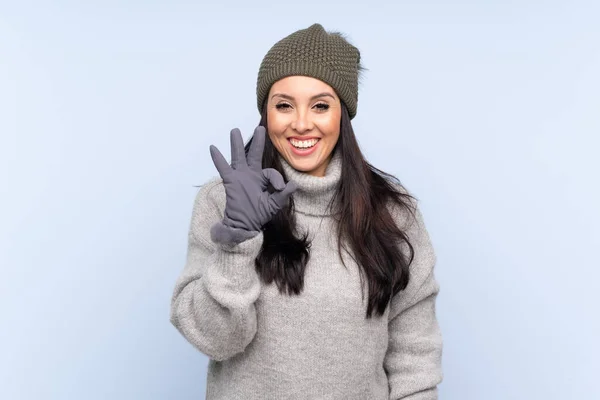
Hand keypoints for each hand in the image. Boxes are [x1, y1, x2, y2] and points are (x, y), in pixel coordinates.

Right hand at [209, 126, 296, 243]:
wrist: (244, 225)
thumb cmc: (259, 215)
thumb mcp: (274, 204)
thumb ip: (283, 195)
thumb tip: (293, 185)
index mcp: (263, 179)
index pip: (270, 172)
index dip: (276, 179)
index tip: (279, 187)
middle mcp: (252, 174)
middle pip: (255, 154)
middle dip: (258, 141)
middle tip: (260, 128)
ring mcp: (240, 176)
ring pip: (239, 156)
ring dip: (237, 144)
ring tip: (235, 131)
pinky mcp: (230, 181)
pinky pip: (223, 167)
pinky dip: (218, 158)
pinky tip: (213, 148)